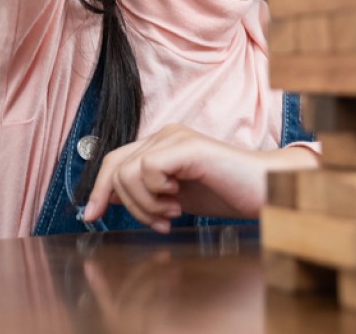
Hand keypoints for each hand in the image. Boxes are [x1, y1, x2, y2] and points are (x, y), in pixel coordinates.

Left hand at [82, 124, 316, 232]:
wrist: (264, 190)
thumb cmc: (227, 193)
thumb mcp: (176, 197)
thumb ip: (147, 192)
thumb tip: (109, 198)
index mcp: (161, 144)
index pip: (115, 160)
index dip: (99, 188)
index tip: (91, 216)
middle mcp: (165, 134)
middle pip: (115, 166)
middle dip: (128, 205)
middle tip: (158, 222)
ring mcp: (176, 137)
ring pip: (128, 172)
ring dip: (145, 204)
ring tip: (171, 213)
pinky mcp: (187, 146)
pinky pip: (147, 169)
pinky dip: (156, 194)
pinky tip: (179, 203)